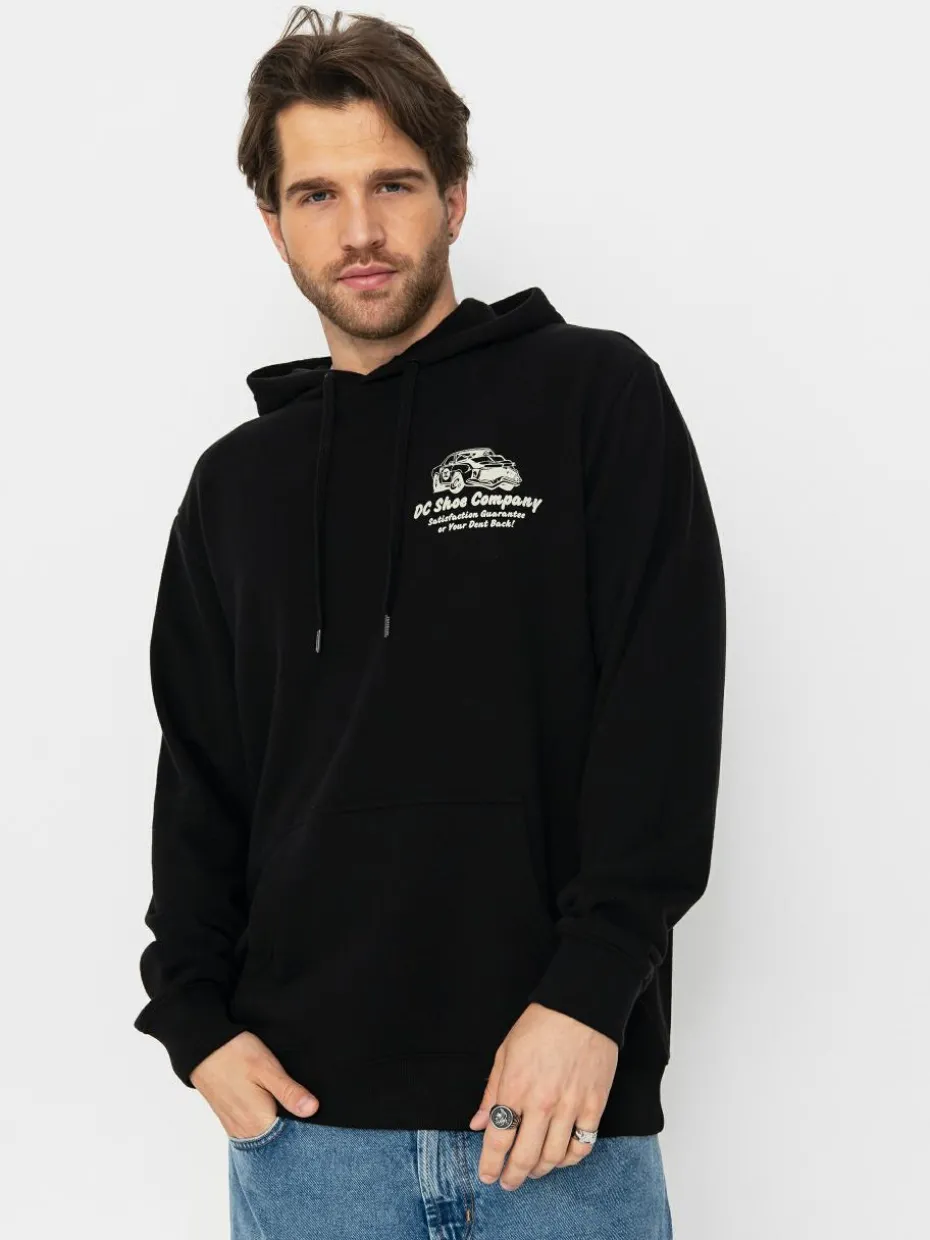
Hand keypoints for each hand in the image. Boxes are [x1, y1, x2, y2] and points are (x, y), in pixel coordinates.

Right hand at [190, 1031, 319, 1138]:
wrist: (202, 1048)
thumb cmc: (236, 1054)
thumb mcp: (268, 1068)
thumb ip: (289, 1092)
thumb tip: (312, 1110)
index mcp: (258, 1122)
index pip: (290, 1139)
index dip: (306, 1130)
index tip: (315, 1116)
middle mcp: (245, 1131)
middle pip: (277, 1140)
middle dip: (293, 1130)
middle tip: (306, 1109)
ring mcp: (235, 1127)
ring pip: (264, 1136)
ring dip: (278, 1127)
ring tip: (290, 1108)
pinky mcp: (229, 1119)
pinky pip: (252, 1131)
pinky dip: (265, 1125)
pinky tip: (272, 1109)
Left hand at [468, 1003, 617, 1190]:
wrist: (581, 1008)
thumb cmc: (540, 1025)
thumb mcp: (505, 1052)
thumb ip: (491, 1091)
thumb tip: (477, 1123)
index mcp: (515, 1088)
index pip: (498, 1140)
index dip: (490, 1164)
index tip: (487, 1176)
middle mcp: (542, 1103)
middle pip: (525, 1156)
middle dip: (513, 1176)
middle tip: (508, 1183)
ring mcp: (571, 1106)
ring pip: (554, 1157)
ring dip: (539, 1171)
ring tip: (532, 1172)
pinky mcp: (594, 1105)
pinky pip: (582, 1145)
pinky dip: (570, 1159)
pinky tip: (560, 1158)